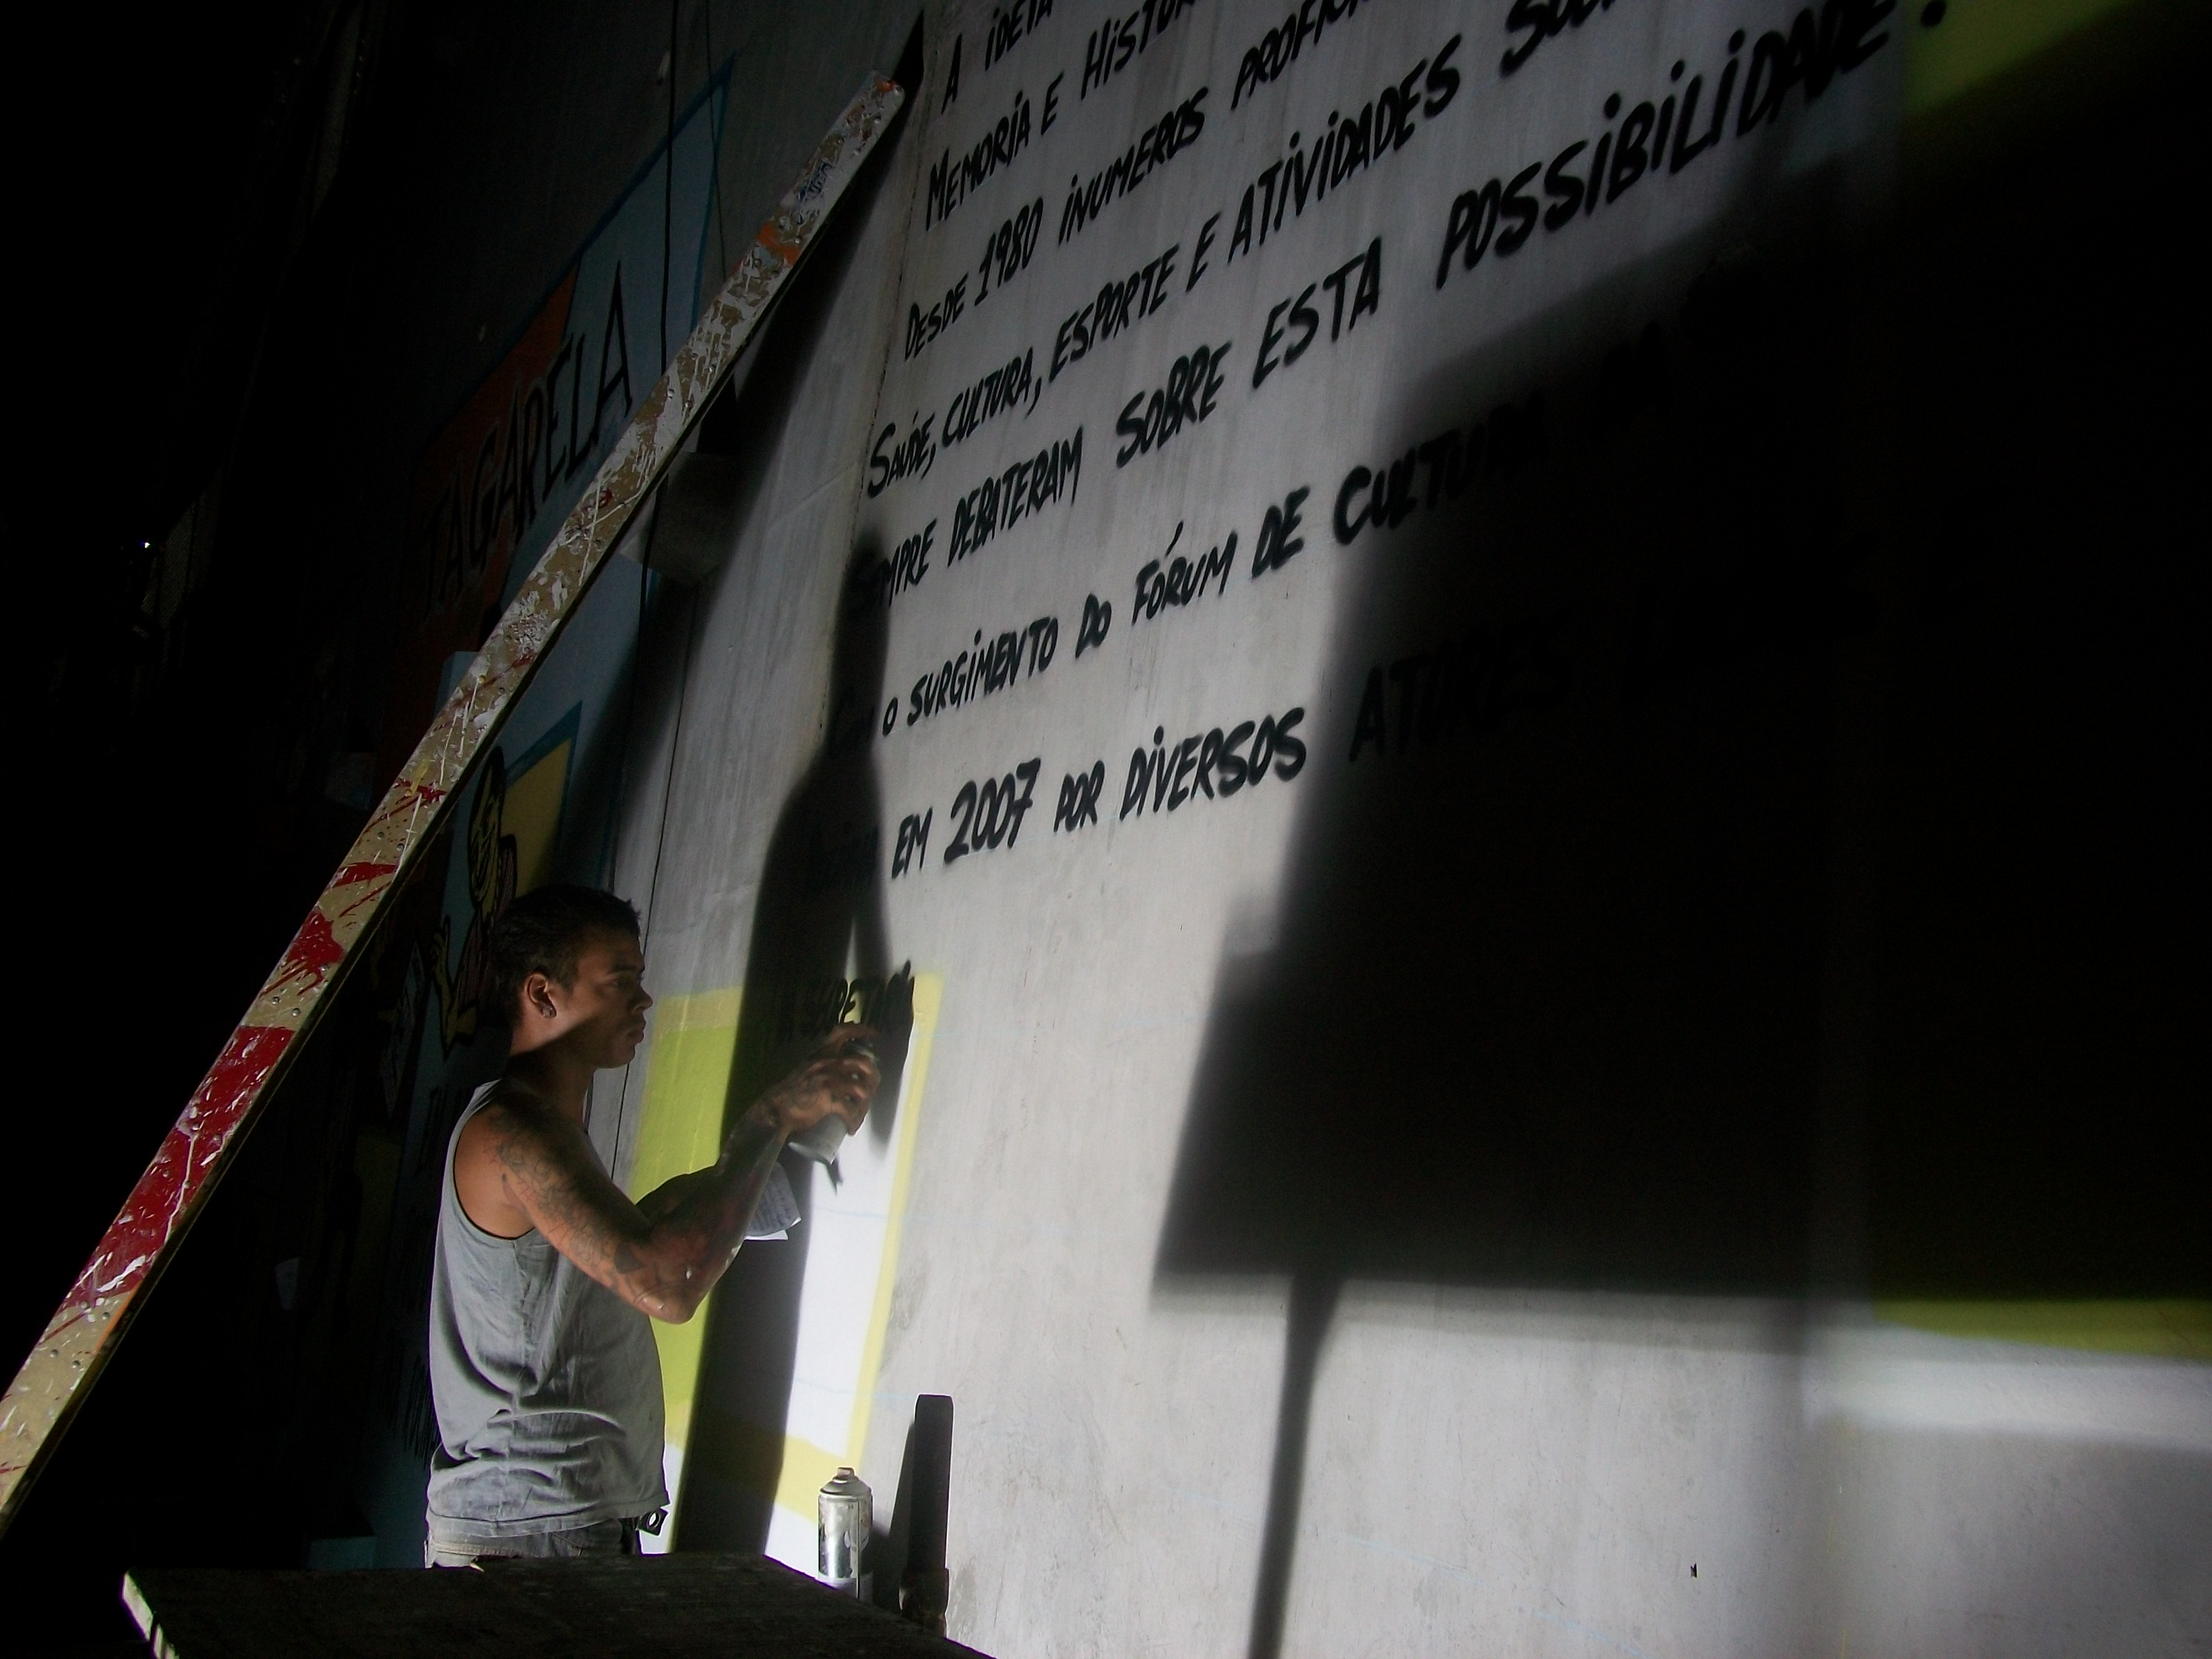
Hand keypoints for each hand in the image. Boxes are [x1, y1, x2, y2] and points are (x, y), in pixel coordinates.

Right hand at [755, 1025, 878, 1139]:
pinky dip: (854, 1121)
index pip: (841, 1032)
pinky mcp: (829, 1099)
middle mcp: (827, 1063)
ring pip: (861, 1090)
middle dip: (873, 1078)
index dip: (860, 1030)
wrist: (774, 1110)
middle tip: (870, 1091)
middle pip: (863, 1063)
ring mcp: (829, 1080)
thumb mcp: (804, 1069)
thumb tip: (841, 1071)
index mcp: (820, 1055)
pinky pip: (851, 1110)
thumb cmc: (788, 1093)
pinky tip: (851, 1128)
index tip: (873, 1034)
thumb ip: (820, 1066)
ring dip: (864, 1106)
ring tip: (859, 1116)